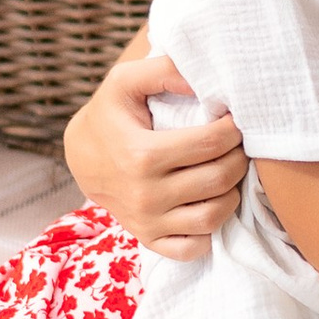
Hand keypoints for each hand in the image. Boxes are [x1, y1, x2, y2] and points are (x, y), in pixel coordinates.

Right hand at [63, 44, 245, 256]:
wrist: (80, 156)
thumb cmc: (110, 114)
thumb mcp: (126, 82)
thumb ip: (165, 71)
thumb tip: (205, 83)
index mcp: (142, 154)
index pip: (211, 144)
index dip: (233, 130)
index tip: (233, 120)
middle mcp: (146, 194)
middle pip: (219, 179)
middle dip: (238, 157)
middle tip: (236, 145)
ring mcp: (148, 221)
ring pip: (213, 216)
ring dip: (231, 192)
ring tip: (226, 171)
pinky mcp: (150, 238)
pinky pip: (194, 248)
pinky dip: (209, 230)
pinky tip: (208, 203)